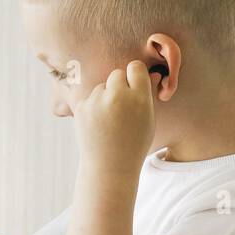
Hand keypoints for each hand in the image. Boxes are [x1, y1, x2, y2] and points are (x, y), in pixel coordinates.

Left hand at [65, 61, 157, 175]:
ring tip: (110, 121)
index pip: (136, 67)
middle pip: (117, 74)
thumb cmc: (134, 143)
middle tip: (122, 106)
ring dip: (105, 97)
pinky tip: (99, 125)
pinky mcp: (81, 108)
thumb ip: (148, 94)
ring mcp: (97, 102)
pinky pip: (89, 98)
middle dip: (119, 85)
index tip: (135, 86)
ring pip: (101, 87)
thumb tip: (153, 72)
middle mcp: (117, 96)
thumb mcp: (148, 120)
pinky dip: (93, 108)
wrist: (109, 166)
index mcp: (139, 98)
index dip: (135, 76)